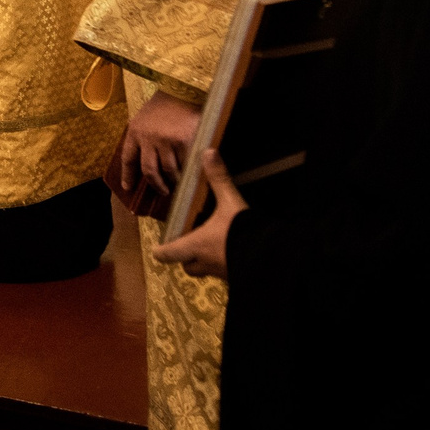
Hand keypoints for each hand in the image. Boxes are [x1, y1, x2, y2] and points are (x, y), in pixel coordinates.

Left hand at [117, 91, 200, 207]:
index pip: (128, 158)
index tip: (127, 188)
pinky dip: (187, 171)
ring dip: (172, 181)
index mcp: (135, 131)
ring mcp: (166, 141)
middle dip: (155, 185)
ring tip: (176, 183)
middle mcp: (149, 138)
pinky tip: (188, 173)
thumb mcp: (145, 117)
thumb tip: (143, 162)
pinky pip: (185, 164)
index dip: (128, 175)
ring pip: (168, 171)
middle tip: (161, 191)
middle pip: (149, 171)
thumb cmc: (164, 104)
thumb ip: (142, 137)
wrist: (184, 89)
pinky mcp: (184, 142)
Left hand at [149, 150, 243, 278]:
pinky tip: (232, 250)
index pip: (167, 255)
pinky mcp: (236, 277)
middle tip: (188, 243)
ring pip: (204, 270)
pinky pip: (223, 272)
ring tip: (211, 245)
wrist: (270, 257)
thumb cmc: (241, 230)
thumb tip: (207, 152)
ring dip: (204, 261)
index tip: (158, 248)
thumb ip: (218, 179)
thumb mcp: (230, 201)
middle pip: (187, 266)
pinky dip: (223, 263)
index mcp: (195, 245)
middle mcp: (204, 263)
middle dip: (185, 257)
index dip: (161, 251)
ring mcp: (221, 273)